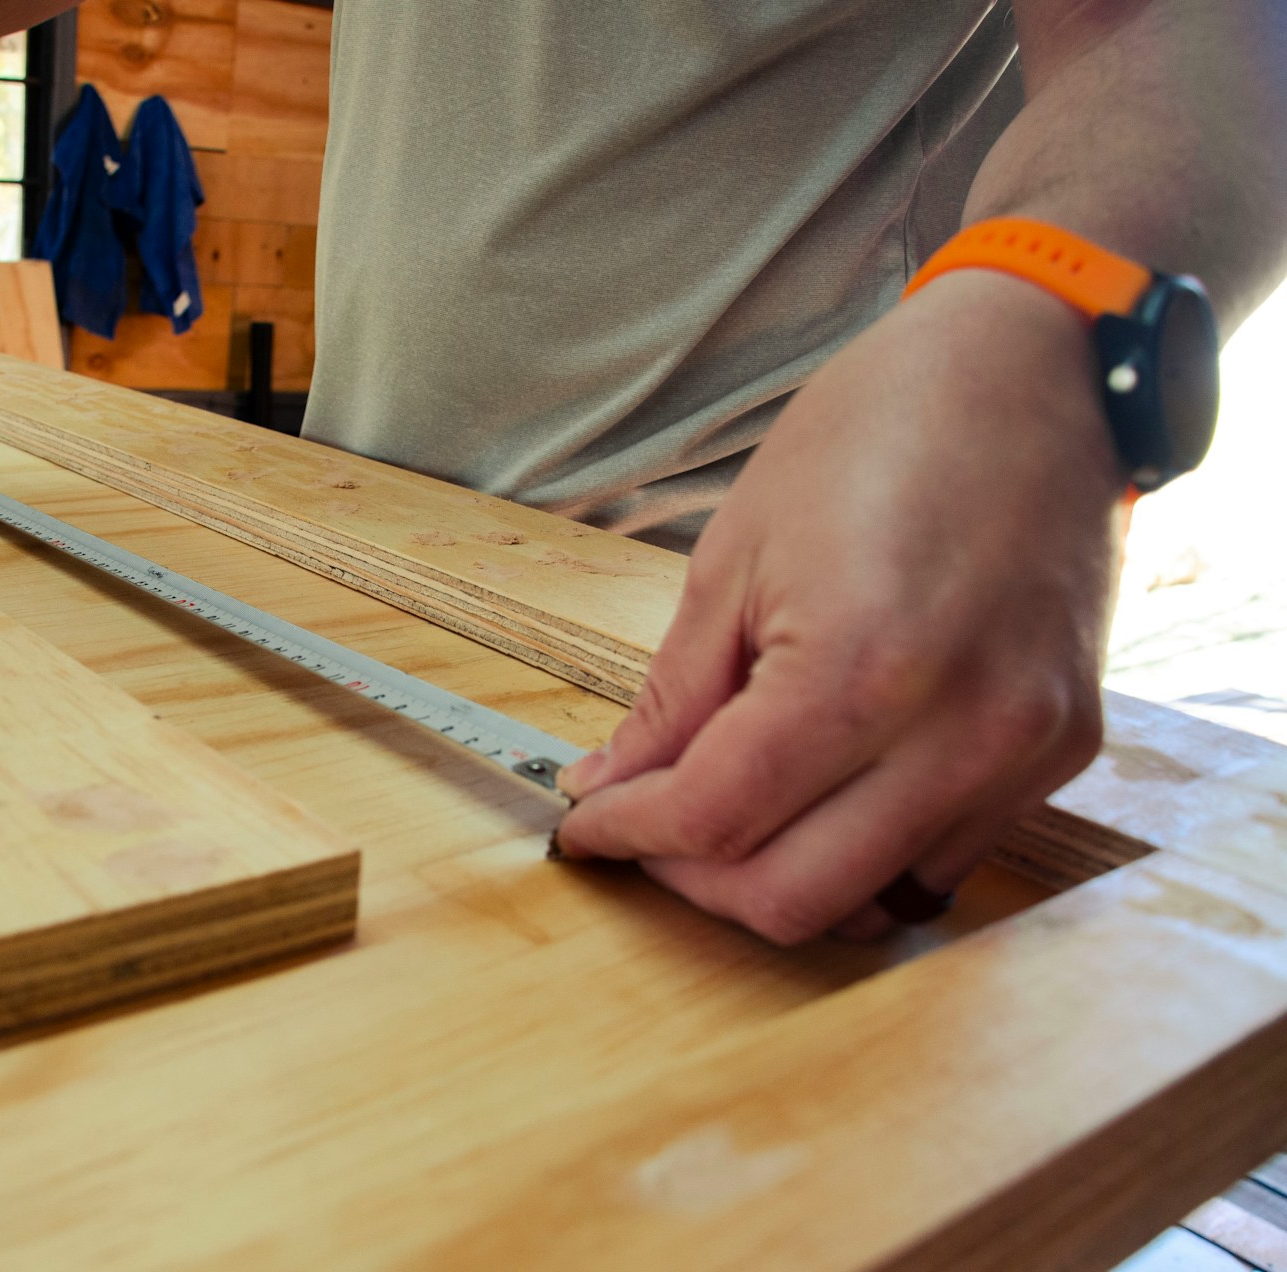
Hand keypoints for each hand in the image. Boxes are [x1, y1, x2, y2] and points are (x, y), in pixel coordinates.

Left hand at [554, 270, 1122, 943]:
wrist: (1030, 369)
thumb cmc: (873, 434)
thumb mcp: (734, 559)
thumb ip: (672, 700)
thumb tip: (613, 787)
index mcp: (861, 670)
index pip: (717, 819)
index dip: (630, 834)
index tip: (587, 826)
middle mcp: (960, 733)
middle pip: (793, 898)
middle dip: (694, 881)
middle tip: (647, 830)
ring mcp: (1024, 752)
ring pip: (874, 902)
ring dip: (781, 879)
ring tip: (731, 812)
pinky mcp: (1065, 752)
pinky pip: (943, 860)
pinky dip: (864, 854)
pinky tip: (822, 792)